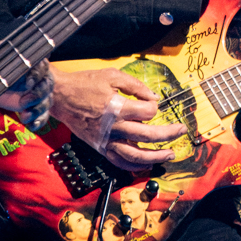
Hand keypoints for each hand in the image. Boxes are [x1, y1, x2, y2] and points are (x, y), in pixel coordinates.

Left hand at [0, 66, 54, 130]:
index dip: (36, 76)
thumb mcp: (2, 64)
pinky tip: (32, 126)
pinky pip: (42, 115)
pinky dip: (39, 121)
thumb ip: (12, 66)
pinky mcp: (33, 107)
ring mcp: (38, 93)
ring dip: (37, 110)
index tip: (28, 82)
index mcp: (33, 63)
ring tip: (25, 116)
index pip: (42, 67)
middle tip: (24, 102)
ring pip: (46, 102)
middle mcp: (39, 78)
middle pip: (47, 86)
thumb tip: (23, 75)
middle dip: (37, 95)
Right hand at [47, 65, 185, 169]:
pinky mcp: (100, 147)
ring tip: (170, 154)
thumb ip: (135, 85)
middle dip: (168, 134)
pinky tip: (146, 163)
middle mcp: (113, 127)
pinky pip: (119, 162)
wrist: (60, 97)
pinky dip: (134, 165)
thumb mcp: (112, 75)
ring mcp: (106, 140)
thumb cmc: (85, 84)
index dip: (154, 106)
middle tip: (181, 131)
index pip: (148, 112)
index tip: (151, 102)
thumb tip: (154, 97)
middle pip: (147, 135)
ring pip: (135, 155)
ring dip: (155, 156)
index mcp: (117, 108)